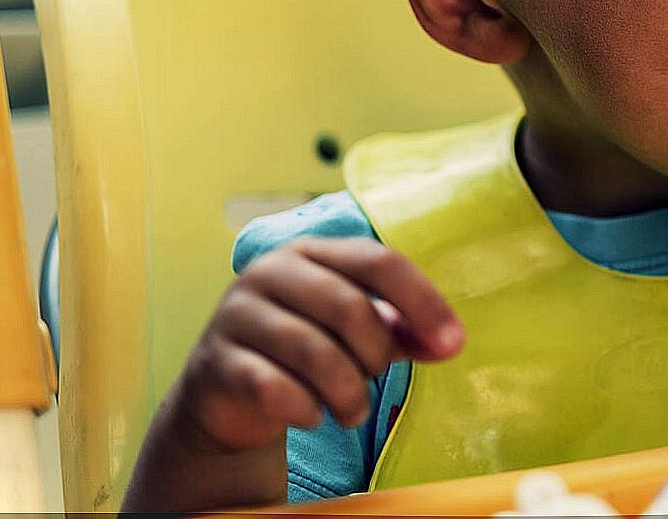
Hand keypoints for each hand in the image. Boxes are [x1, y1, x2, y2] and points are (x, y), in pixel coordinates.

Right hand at [166, 236, 462, 454]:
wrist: (228, 396)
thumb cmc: (304, 351)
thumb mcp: (357, 334)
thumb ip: (403, 330)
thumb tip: (450, 342)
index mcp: (313, 252)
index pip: (379, 261)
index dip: (422, 301)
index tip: (452, 344)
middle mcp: (271, 271)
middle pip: (349, 308)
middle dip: (376, 355)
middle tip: (376, 379)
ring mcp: (237, 314)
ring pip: (315, 353)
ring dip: (348, 394)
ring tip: (351, 410)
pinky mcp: (215, 363)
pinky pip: (275, 389)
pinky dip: (306, 411)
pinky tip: (310, 415)